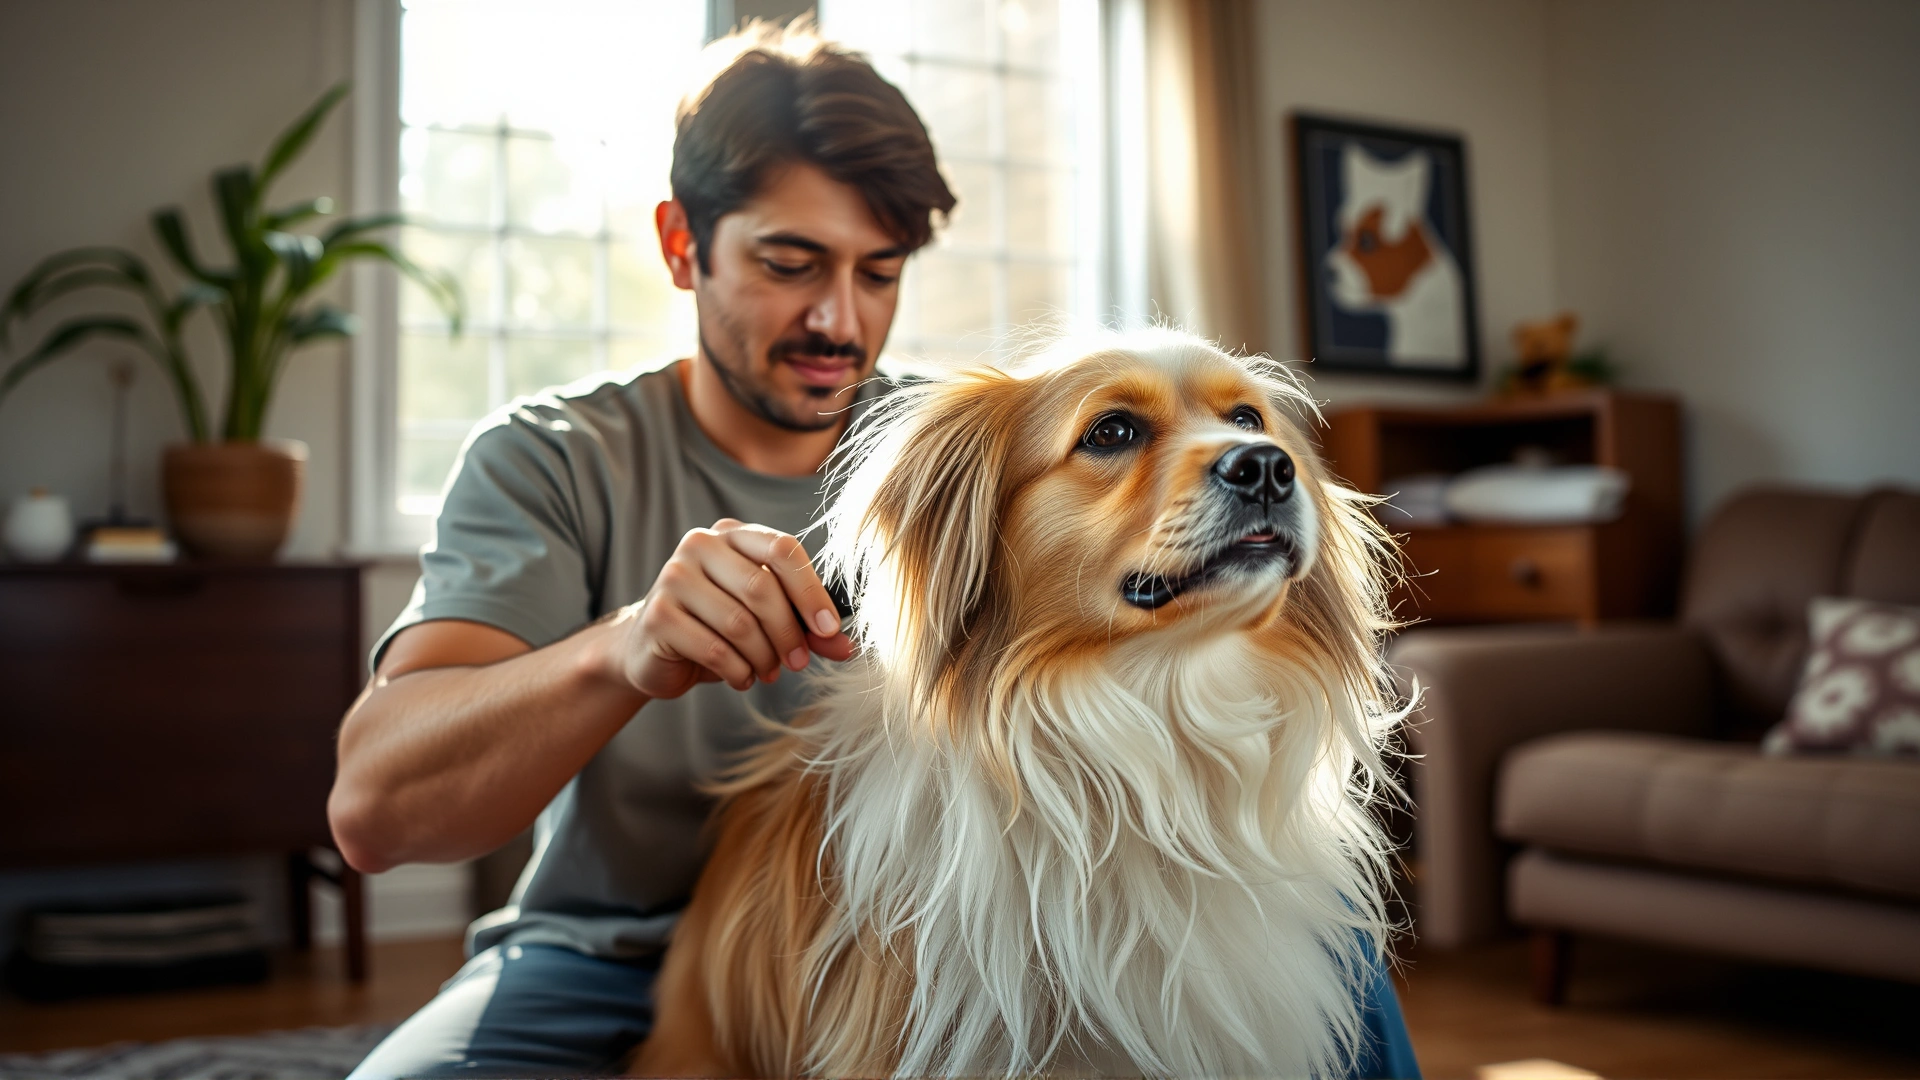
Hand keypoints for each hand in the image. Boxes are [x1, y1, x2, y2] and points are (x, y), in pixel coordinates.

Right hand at [608, 519, 854, 699]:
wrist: (653, 650)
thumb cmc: (718, 628)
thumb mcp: (768, 622)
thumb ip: (807, 628)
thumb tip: (847, 648)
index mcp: (733, 534)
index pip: (782, 550)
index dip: (811, 592)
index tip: (829, 630)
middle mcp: (700, 544)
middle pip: (762, 587)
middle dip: (789, 633)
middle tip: (799, 663)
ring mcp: (673, 577)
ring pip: (739, 623)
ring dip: (764, 657)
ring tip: (768, 671)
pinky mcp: (658, 616)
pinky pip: (714, 649)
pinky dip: (738, 672)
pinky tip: (742, 678)